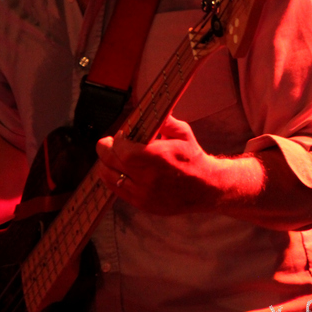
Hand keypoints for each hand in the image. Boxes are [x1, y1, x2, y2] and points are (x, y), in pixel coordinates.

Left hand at [95, 114, 218, 214]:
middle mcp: (148, 178)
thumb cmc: (193, 158)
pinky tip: (118, 170)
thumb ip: (163, 120)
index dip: (116, 140)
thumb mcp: (182, 133)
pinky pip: (116, 190)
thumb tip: (149, 107)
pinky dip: (113, 178)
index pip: (121, 148)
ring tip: (113, 156)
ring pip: (108, 177)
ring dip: (106, 164)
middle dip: (105, 148)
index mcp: (157, 157)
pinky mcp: (142, 204)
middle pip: (110, 161)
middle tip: (109, 143)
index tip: (121, 134)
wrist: (206, 188)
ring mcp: (144, 194)